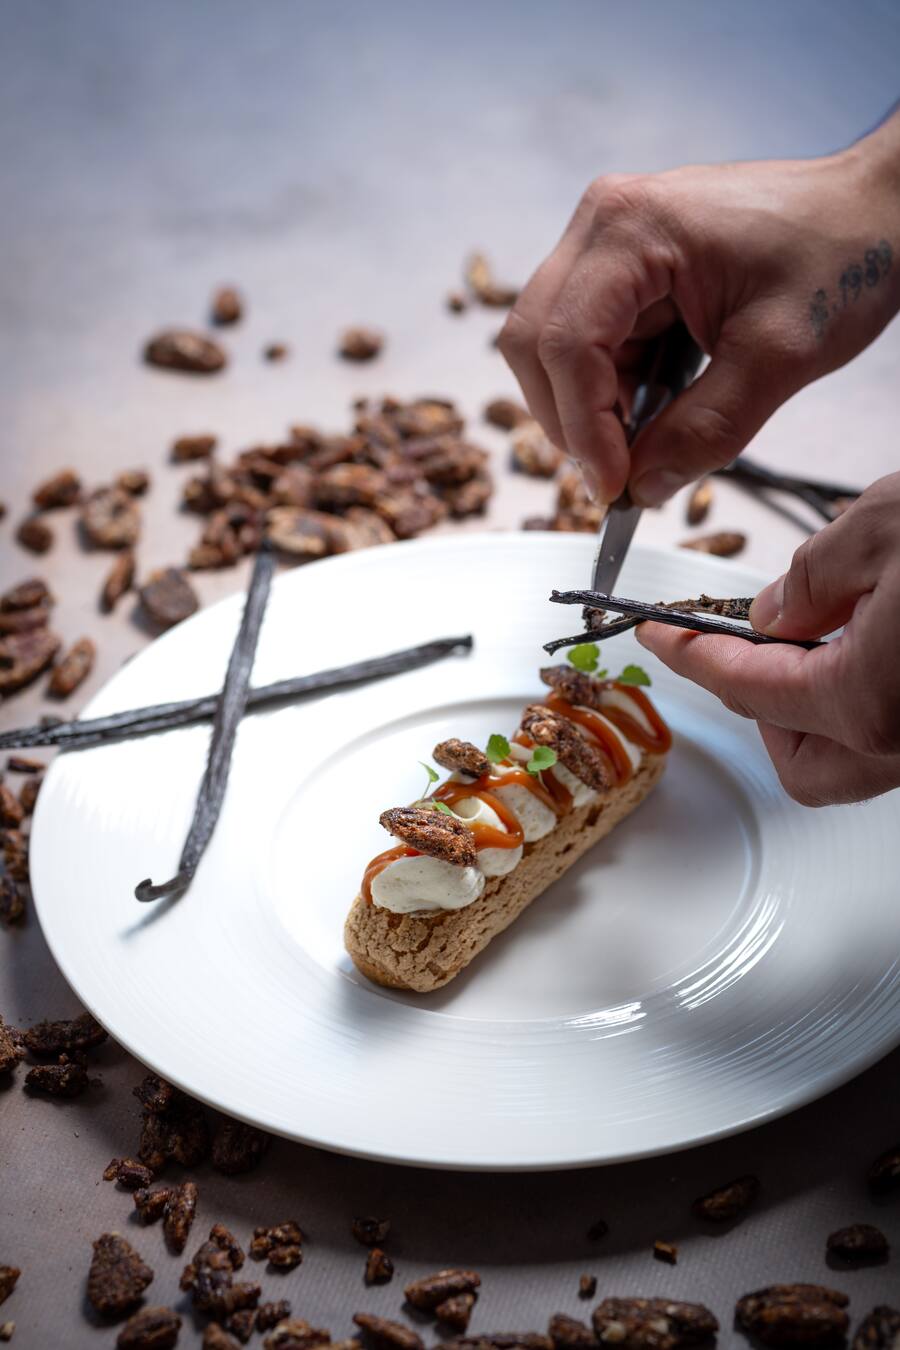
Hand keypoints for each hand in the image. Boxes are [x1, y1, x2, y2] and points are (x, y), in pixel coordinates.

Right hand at [499, 113, 899, 504]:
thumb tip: (642, 486)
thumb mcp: (780, 357)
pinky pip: (584, 343)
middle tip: (620, 473)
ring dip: (589, 406)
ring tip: (652, 433)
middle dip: (570, 419)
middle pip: (535, 343)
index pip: (566, 346)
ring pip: (551, 348)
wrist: (874, 213)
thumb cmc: (841, 254)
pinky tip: (658, 401)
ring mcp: (608, 244)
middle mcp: (605, 225)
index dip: (582, 428)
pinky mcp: (621, 268)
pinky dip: (608, 389)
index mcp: (634, 227)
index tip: (614, 485)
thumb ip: (706, 430)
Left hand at [635, 474, 899, 805]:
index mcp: (867, 699)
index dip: (691, 656)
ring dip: (816, 721)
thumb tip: (774, 612)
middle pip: (800, 767)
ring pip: (850, 766)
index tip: (658, 633)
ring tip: (813, 644)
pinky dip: (860, 709)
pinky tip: (864, 650)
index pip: (747, 688)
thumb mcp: (886, 528)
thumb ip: (813, 578)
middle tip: (743, 653)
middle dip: (760, 716)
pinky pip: (890, 741)